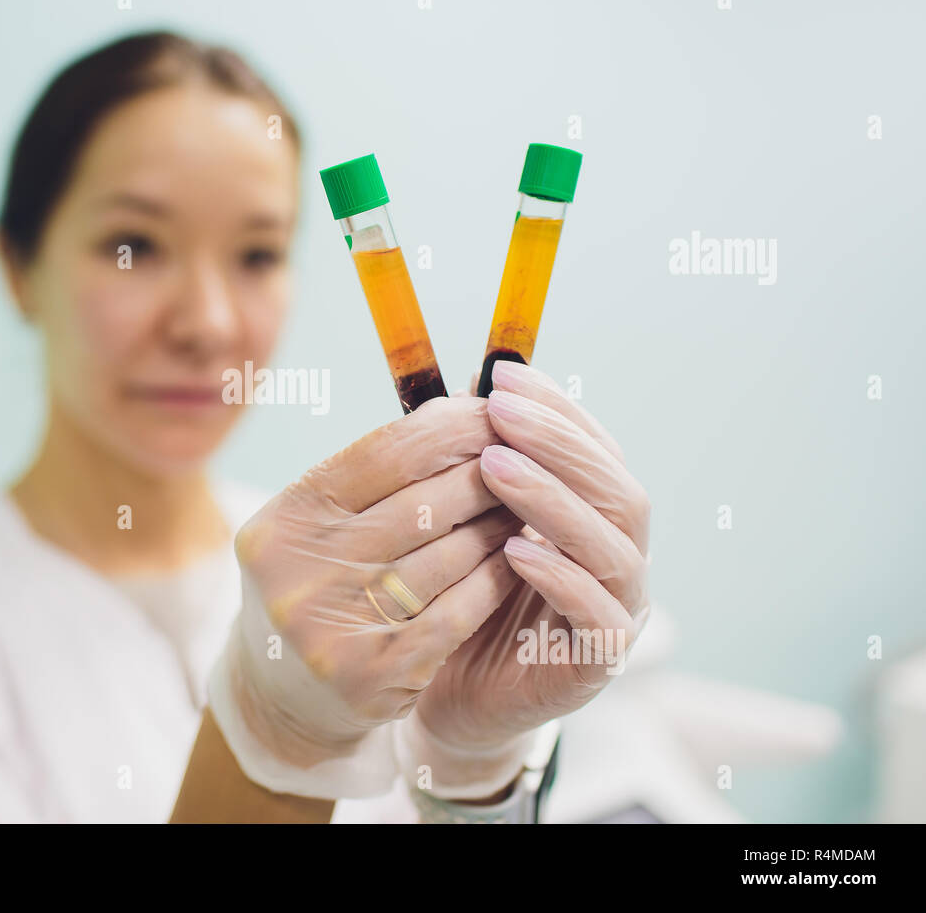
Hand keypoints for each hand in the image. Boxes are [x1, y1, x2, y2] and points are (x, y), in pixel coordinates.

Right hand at [208, 396, 522, 798]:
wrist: (283, 693)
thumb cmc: (316, 583)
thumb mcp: (319, 521)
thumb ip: (378, 469)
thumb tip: (467, 402)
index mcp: (286, 520)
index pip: (385, 452)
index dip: (450, 427)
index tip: (492, 413)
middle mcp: (302, 571)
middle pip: (424, 502)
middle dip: (485, 474)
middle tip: (525, 458)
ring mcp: (337, 627)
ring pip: (451, 554)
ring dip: (499, 523)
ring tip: (524, 506)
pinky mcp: (377, 673)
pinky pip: (461, 609)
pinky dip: (496, 576)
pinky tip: (518, 557)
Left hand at [399, 360, 651, 798]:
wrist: (453, 697)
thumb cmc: (463, 600)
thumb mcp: (469, 525)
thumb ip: (482, 470)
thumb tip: (466, 389)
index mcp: (595, 519)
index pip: (596, 451)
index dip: (557, 409)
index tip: (505, 374)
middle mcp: (618, 559)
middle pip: (616, 490)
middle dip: (557, 444)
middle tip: (500, 411)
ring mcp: (618, 612)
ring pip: (611, 547)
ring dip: (554, 500)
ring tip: (495, 466)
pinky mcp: (598, 664)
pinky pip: (595, 616)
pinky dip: (559, 578)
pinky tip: (513, 550)